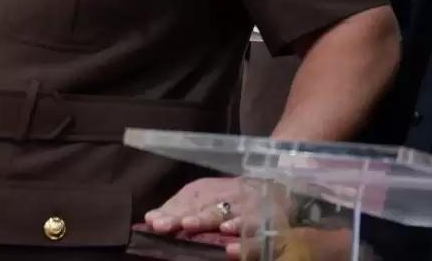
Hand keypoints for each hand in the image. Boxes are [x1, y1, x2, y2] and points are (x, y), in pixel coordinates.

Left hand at [144, 177, 275, 238]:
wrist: (282, 189)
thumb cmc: (234, 197)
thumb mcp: (206, 198)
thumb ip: (179, 208)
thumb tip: (150, 218)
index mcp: (211, 189)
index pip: (188, 198)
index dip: (171, 210)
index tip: (153, 222)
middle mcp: (229, 195)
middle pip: (205, 205)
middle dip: (186, 216)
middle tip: (167, 225)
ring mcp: (248, 207)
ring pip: (226, 213)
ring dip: (207, 219)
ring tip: (189, 225)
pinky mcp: (267, 221)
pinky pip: (254, 229)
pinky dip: (241, 235)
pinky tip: (229, 242)